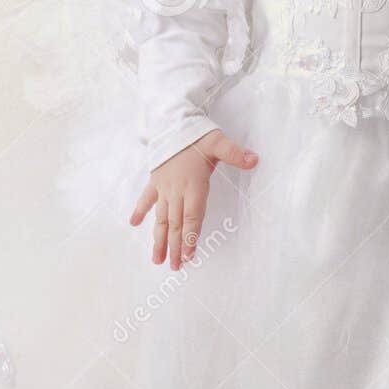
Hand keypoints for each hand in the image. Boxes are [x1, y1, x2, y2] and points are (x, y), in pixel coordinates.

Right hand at [129, 130, 258, 269]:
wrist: (170, 121)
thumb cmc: (195, 133)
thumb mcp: (218, 142)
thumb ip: (235, 153)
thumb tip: (255, 160)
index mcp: (193, 185)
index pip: (191, 217)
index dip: (189, 238)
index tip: (187, 257)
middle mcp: (176, 190)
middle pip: (175, 224)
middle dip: (175, 247)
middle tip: (174, 268)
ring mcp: (163, 187)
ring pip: (160, 218)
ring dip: (158, 239)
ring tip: (156, 259)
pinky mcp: (155, 179)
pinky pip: (147, 198)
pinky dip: (140, 211)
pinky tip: (133, 224)